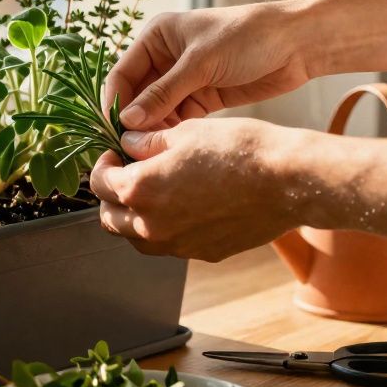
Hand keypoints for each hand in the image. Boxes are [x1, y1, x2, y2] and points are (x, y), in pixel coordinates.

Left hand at [91, 118, 308, 261]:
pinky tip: (183, 204)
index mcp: (140, 190)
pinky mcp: (201, 253)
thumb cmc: (238, 149)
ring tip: (153, 190)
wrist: (288, 180)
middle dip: (110, 195)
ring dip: (133, 216)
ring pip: (135, 238)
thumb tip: (126, 144)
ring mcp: (177, 245)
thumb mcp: (184, 132)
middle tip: (126, 173)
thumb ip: (146, 143)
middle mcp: (152, 225)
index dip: (103, 163)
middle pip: (109, 217)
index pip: (98, 182)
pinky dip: (164, 228)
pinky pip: (169, 244)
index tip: (115, 153)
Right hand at [105, 1, 314, 130]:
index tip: (111, 132)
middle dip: (133, 122)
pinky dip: (173, 132)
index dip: (114, 103)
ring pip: (156, 111)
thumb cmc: (247, 37)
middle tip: (129, 150)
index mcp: (156, 37)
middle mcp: (165, 58)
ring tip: (150, 153)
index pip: (122, 74)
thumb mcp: (200, 63)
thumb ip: (163, 93)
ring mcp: (184, 80)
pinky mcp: (202, 98)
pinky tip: (171, 148)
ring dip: (153, 130)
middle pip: (136, 96)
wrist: (297, 44)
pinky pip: (178, 119)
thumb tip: (127, 121)